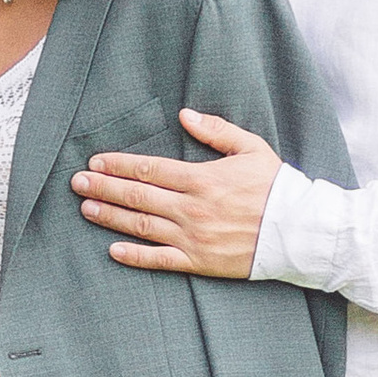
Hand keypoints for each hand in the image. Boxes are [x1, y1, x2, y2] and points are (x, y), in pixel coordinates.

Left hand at [71, 110, 282, 277]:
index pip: (149, 170)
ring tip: (86, 208)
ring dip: (110, 217)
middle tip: (78, 183)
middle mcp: (191, 209)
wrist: (299, 232)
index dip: (119, 165)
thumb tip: (185, 115)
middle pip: (136, 196)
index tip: (96, 161)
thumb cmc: (277, 187)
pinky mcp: (199, 262)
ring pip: (141, 226)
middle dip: (103, 188)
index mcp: (202, 179)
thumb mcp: (251, 148)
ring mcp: (193, 238)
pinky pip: (159, 260)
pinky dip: (134, 255)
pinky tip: (112, 250)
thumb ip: (216, 131)